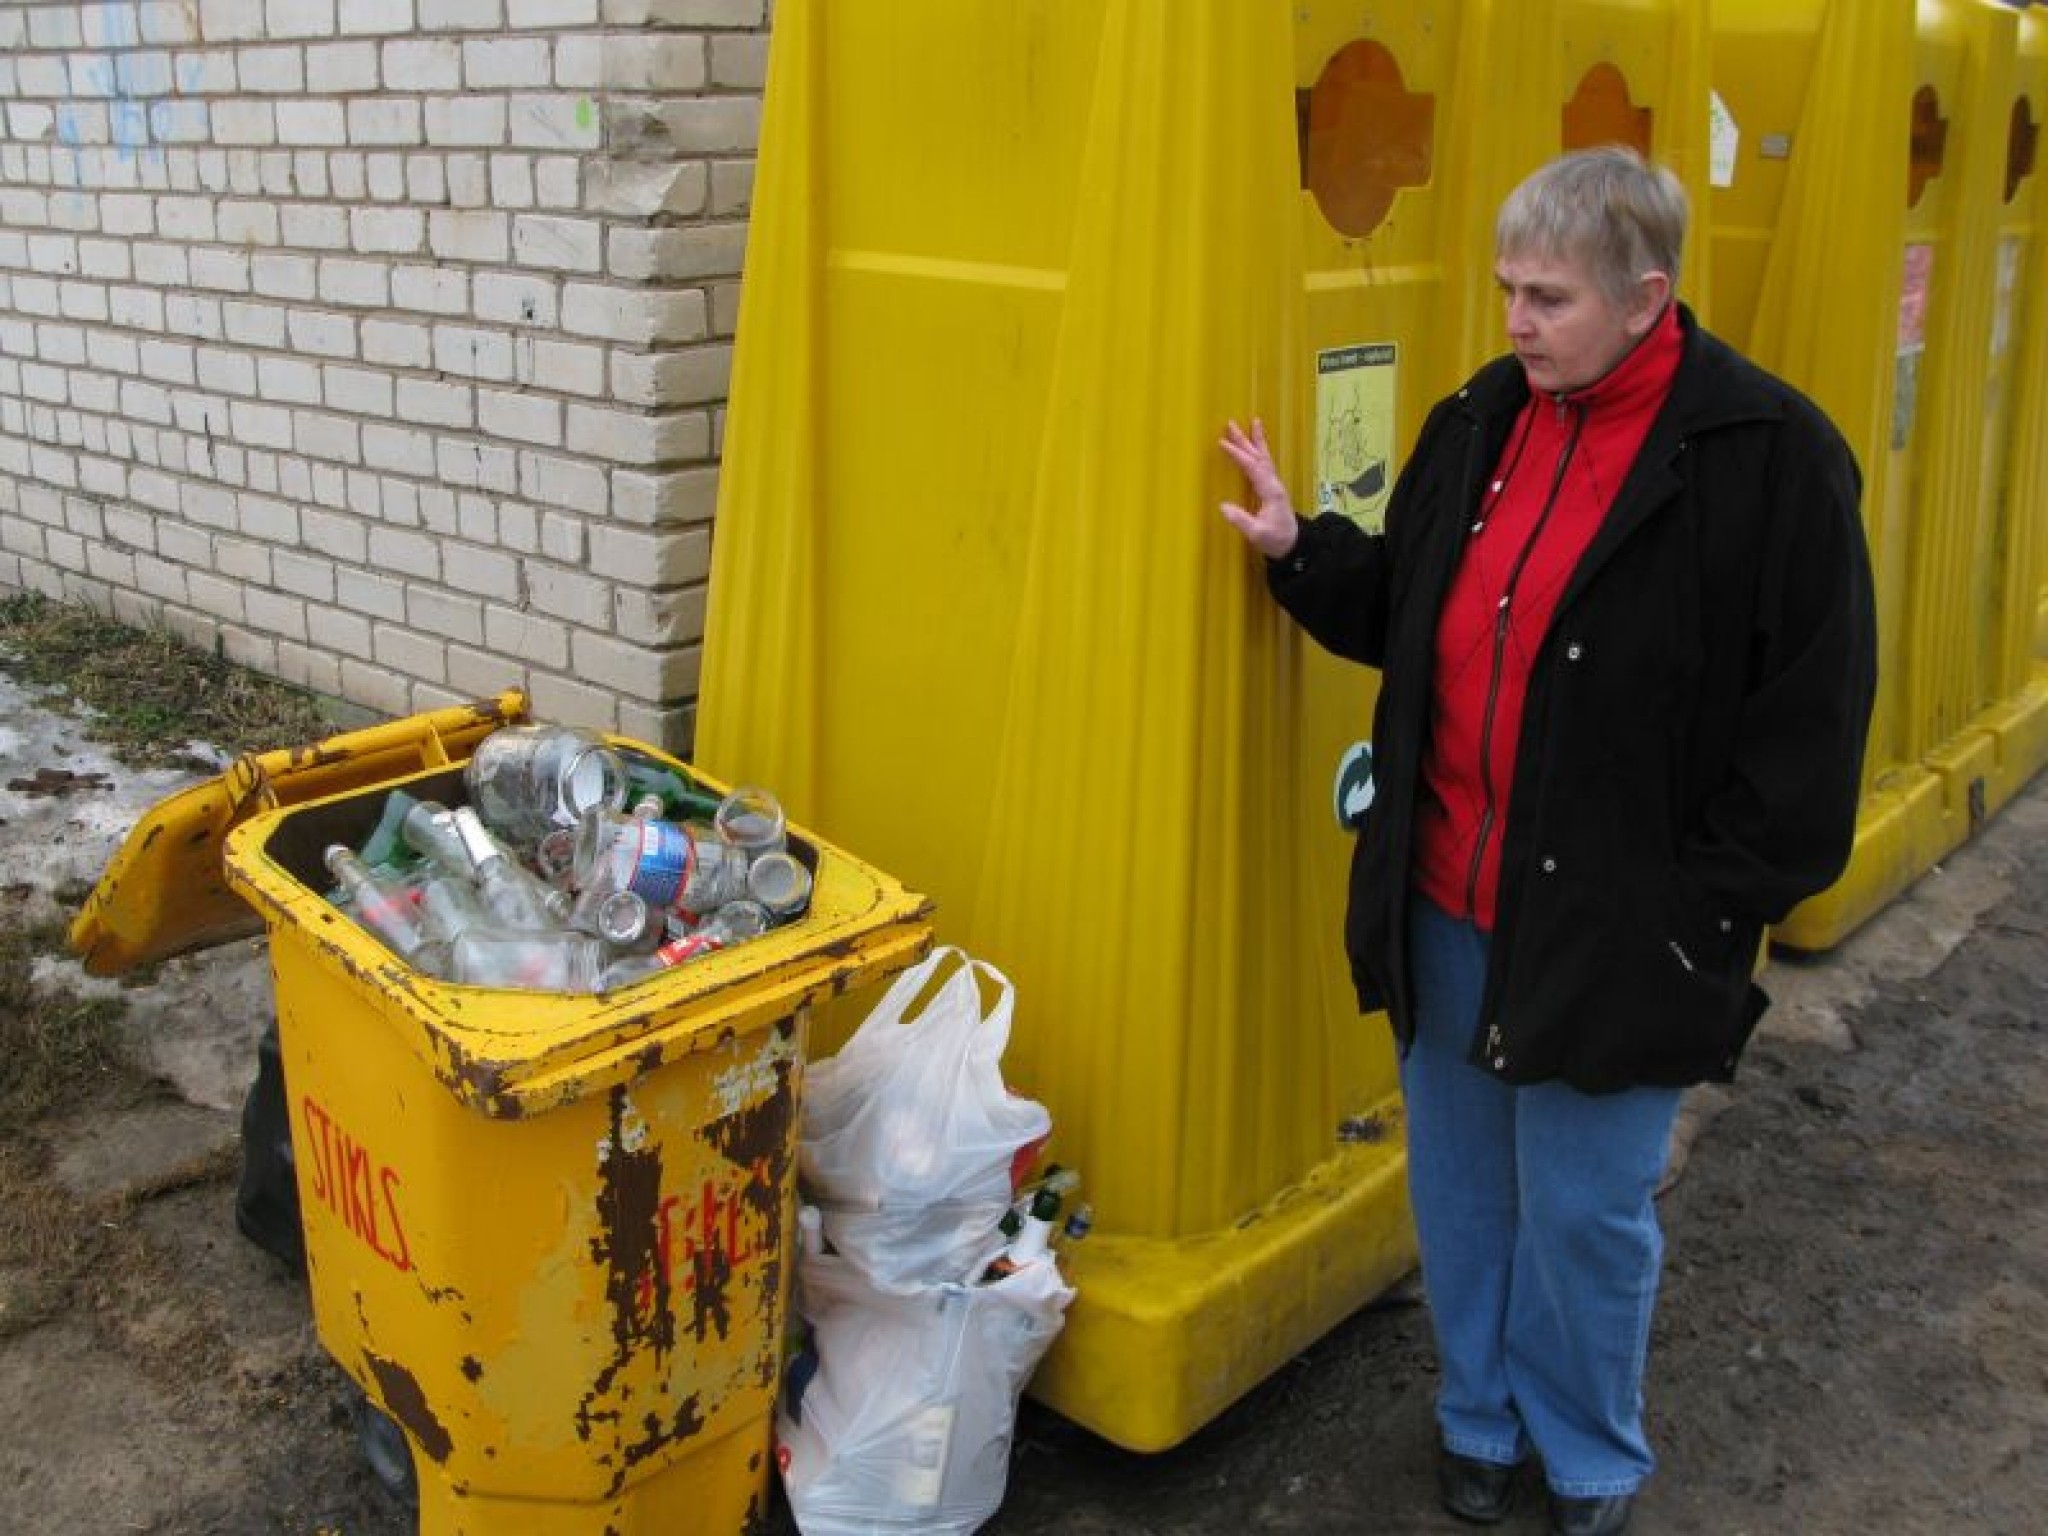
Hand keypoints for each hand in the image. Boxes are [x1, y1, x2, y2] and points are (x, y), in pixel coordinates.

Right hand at [1219, 418, 1299, 558]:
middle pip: (1258, 456)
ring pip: (1264, 457)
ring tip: (1253, 422)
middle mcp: (1274, 483)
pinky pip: (1265, 464)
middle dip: (1245, 440)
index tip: (1223, 443)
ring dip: (1256, 440)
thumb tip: (1223, 507)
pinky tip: (1256, 445)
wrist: (1294, 544)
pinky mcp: (1272, 488)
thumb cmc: (1276, 540)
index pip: (1252, 467)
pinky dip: (1259, 451)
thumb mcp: (1257, 534)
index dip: (1237, 455)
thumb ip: (1241, 520)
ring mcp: (1274, 484)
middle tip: (1231, 423)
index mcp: (1270, 491)